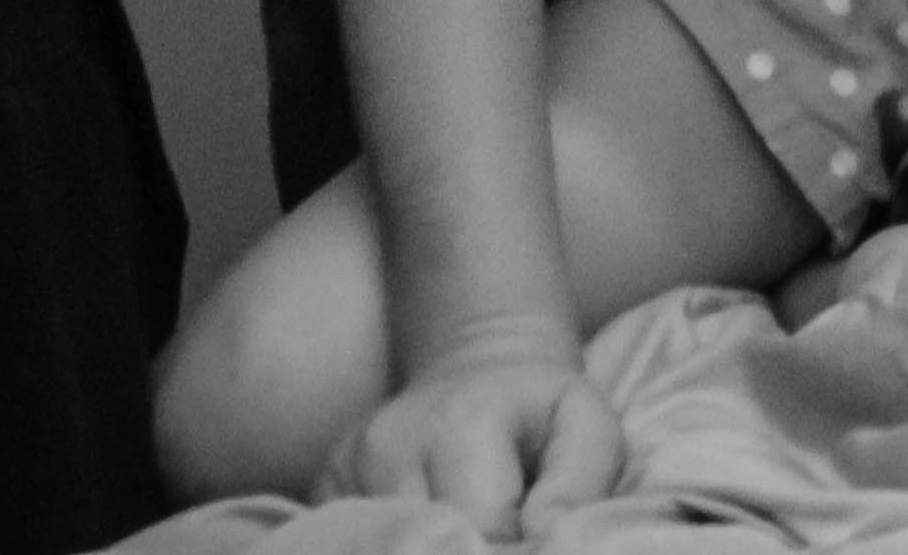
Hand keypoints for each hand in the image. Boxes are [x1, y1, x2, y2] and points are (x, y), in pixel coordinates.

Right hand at [321, 323, 621, 538]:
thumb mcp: (585, 424)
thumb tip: (543, 535)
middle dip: (465, 551)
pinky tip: (423, 534)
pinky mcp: (322, 485)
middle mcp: (390, 442)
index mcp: (460, 421)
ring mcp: (347, 465)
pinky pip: (349, 542)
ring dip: (428, 547)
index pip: (484, 530)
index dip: (513, 551)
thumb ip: (579, 482)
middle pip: (427, 544)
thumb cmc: (539, 411)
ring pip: (385, 547)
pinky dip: (391, 545)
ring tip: (463, 531)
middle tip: (495, 539)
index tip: (529, 543)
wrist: (478, 369)